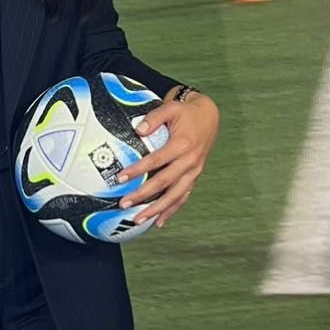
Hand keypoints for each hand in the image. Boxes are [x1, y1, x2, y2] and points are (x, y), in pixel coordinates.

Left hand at [120, 92, 219, 227]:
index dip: (138, 170)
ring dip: (156, 210)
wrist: (209, 117)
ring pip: (175, 196)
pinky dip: (171, 211)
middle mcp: (190, 162)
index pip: (156, 161)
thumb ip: (154, 118)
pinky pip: (183, 198)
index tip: (120, 178)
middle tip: (124, 204)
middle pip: (164, 183)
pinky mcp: (194, 177)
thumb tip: (137, 129)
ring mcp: (194, 172)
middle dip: (143, 195)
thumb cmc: (187, 113)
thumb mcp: (171, 108)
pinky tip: (158, 222)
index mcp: (183, 145)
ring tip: (138, 219)